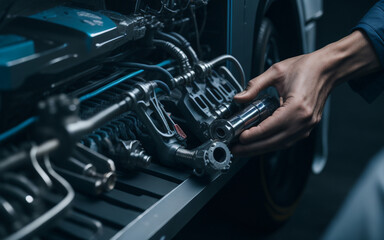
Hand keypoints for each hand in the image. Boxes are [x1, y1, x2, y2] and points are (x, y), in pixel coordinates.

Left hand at [231, 31, 379, 156]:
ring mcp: (307, 126)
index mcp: (297, 107)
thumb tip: (239, 98)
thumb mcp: (276, 72)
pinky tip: (260, 143)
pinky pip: (287, 140)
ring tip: (244, 149)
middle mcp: (304, 120)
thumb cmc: (307, 68)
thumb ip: (255, 86)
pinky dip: (272, 143)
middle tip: (237, 150)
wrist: (328, 68)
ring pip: (280, 144)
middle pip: (274, 142)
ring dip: (261, 149)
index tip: (239, 138)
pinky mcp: (307, 127)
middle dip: (253, 148)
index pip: (270, 128)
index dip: (253, 135)